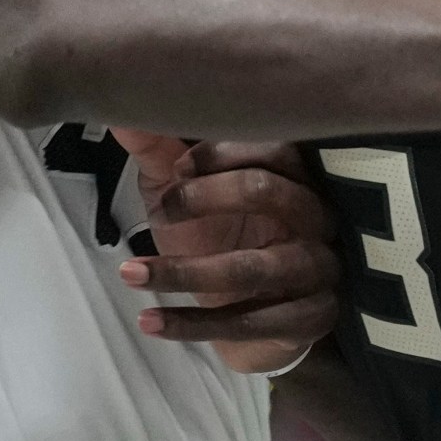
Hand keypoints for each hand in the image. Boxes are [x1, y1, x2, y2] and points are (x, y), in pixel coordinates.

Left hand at [114, 137, 339, 374]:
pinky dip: (192, 324)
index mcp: (298, 176)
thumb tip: (121, 116)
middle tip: (162, 210)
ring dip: (185, 272)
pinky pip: (247, 323)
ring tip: (130, 273)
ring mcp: (319, 271)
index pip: (275, 149)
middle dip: (206, 198)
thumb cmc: (220, 235)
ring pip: (253, 267)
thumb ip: (161, 150)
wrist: (251, 311)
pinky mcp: (311, 319)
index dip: (222, 155)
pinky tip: (149, 320)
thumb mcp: (187, 190)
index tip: (179, 169)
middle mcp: (319, 218)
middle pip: (271, 193)